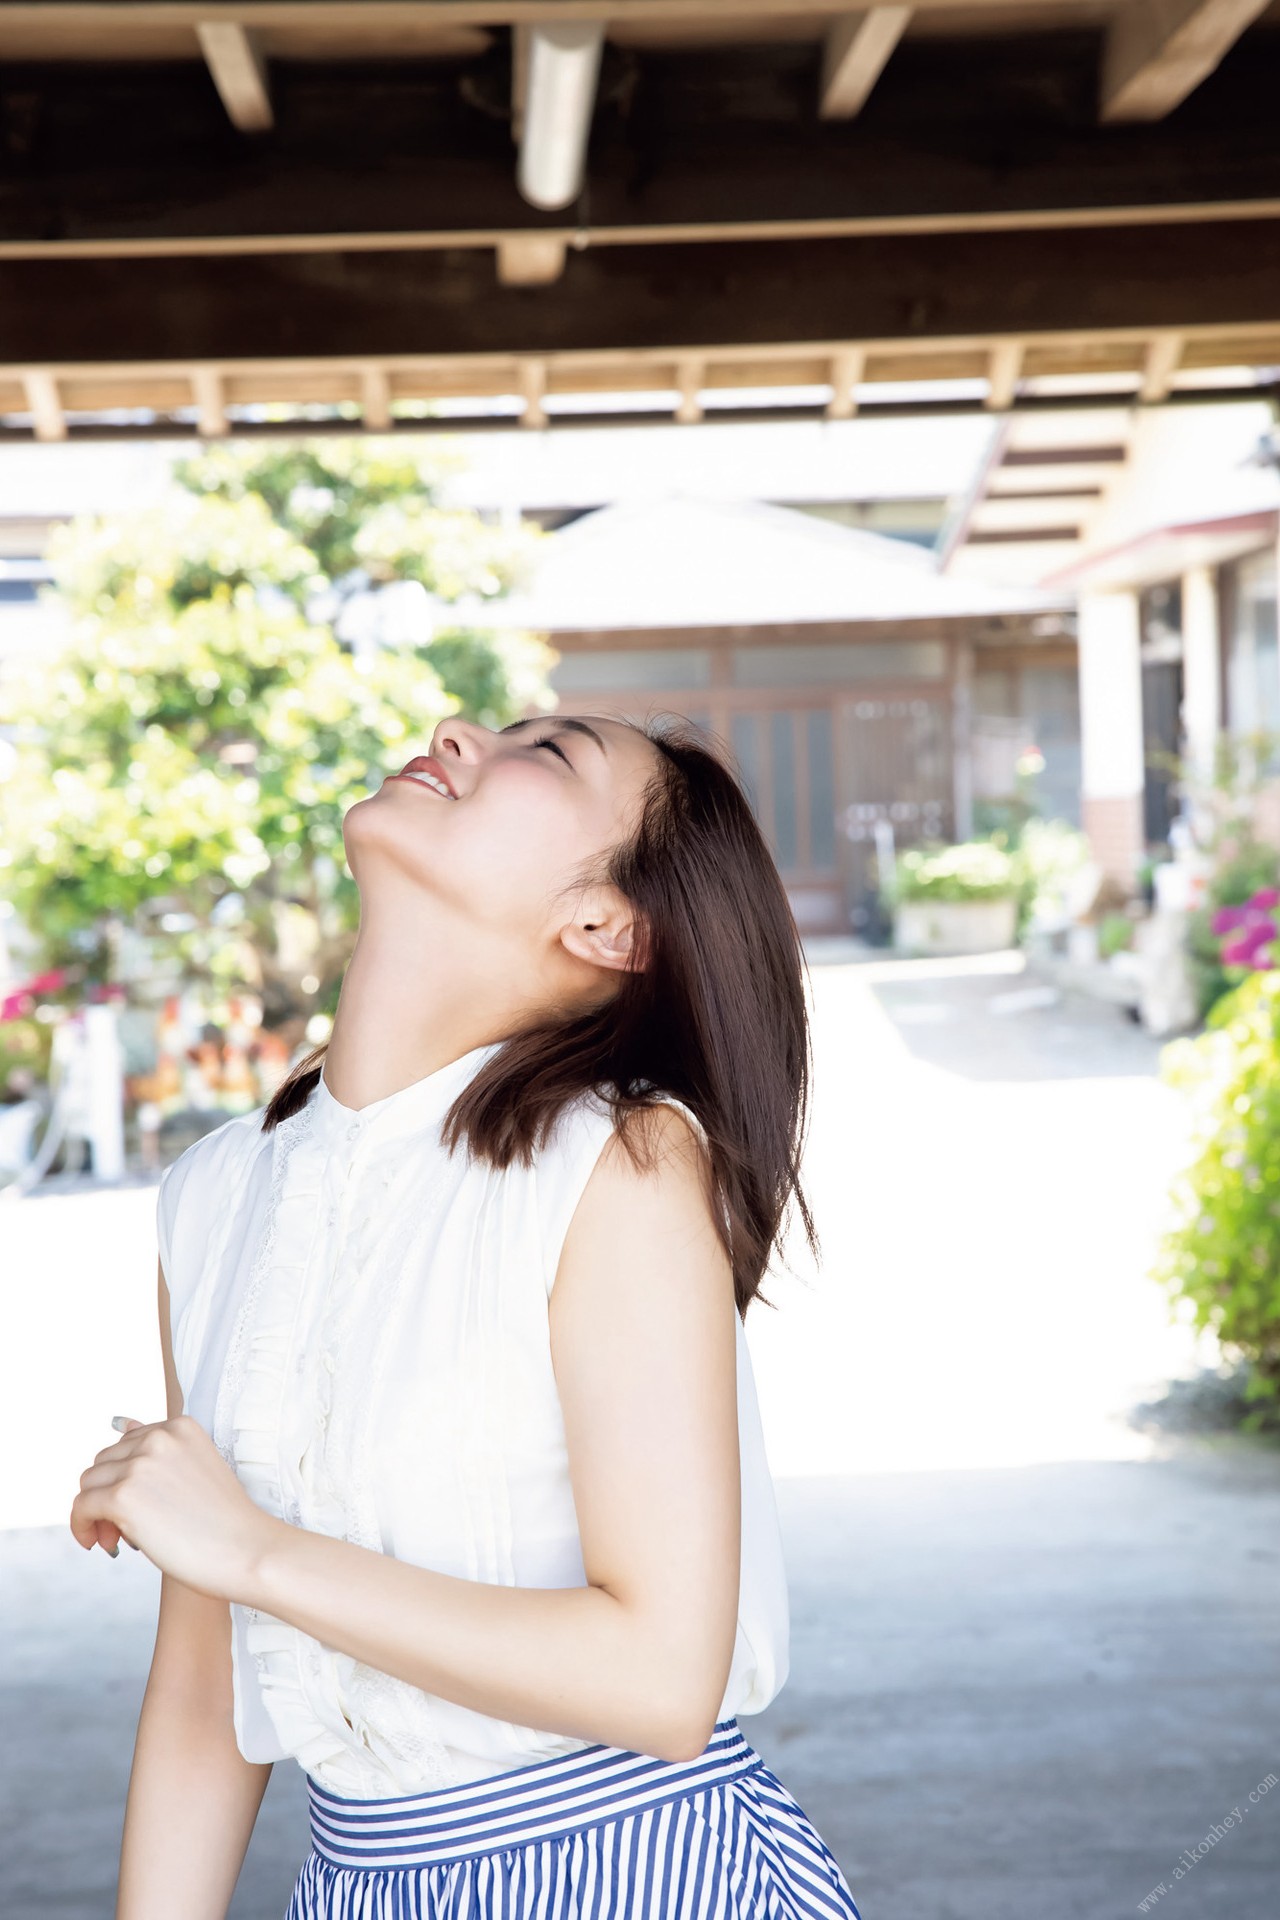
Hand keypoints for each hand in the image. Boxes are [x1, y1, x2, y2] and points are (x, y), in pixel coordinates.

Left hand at [69, 1414, 278, 1601]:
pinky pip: (81, 1507)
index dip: (124, 1478)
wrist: (247, 1550)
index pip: (127, 1444)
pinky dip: (81, 1526)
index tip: (135, 1507)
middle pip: (104, 1462)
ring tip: (115, 1540)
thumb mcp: (193, 1469)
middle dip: (107, 1494)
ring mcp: (141, 1464)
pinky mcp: (124, 1496)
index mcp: (180, 1426)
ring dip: (95, 1512)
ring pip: (89, 1483)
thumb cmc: (225, 1520)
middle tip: (121, 1530)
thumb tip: (120, 1423)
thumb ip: (156, 1449)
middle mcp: (159, 1437)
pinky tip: (97, 1543)